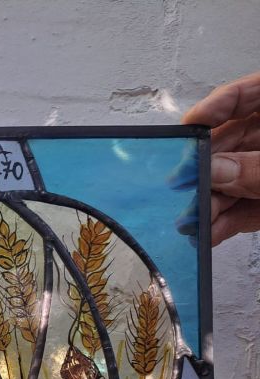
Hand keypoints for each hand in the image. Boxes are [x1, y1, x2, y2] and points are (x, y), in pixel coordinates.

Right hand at [183, 72, 259, 244]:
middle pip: (231, 144)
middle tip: (182, 186)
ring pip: (232, 182)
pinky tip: (208, 234)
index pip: (245, 95)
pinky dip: (225, 224)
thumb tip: (213, 170)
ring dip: (210, 204)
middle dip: (204, 169)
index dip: (214, 108)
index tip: (188, 128)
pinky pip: (244, 211)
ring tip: (193, 221)